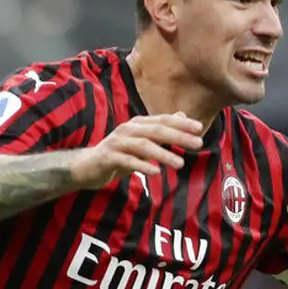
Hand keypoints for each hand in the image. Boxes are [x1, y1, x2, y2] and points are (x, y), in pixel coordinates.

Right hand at [70, 114, 204, 188]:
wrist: (88, 167)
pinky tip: (156, 172)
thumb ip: (161, 130)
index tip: (200, 129)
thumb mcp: (142, 142)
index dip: (181, 124)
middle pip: (156, 131)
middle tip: (198, 144)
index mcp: (138, 124)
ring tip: (180, 164)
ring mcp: (117, 143)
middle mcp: (128, 129)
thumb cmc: (119, 154)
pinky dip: (142, 166)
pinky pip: (128, 161)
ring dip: (163, 154)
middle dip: (179, 137)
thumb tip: (182, 116)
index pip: (163, 120)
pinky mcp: (109, 158)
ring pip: (143, 146)